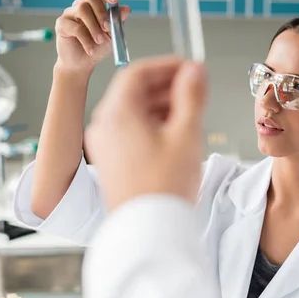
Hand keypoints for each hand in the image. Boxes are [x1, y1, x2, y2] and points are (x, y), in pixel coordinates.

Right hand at [54, 0, 130, 76]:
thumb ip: (118, 21)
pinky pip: (75, 26)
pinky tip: (90, 49)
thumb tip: (126, 8)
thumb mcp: (113, 34)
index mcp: (94, 5)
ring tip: (100, 41)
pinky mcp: (61, 24)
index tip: (114, 0)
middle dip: (101, 11)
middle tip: (107, 28)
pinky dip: (86, 39)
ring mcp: (69, 13)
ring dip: (94, 27)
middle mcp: (80, 5)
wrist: (83, 63)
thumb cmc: (98, 47)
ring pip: (82, 9)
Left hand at [84, 56, 207, 209]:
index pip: (137, 72)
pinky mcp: (111, 162)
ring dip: (160, 105)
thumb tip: (194, 71)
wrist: (150, 232)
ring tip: (190, 112)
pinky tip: (174, 133)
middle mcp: (104, 127)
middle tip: (194, 88)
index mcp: (117, 115)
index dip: (167, 65)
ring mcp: (104, 146)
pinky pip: (129, 131)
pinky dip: (151, 124)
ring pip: (132, 112)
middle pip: (133, 91)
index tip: (189, 68)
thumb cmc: (165, 188)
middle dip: (166, 86)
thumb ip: (191, 96)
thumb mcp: (186, 134)